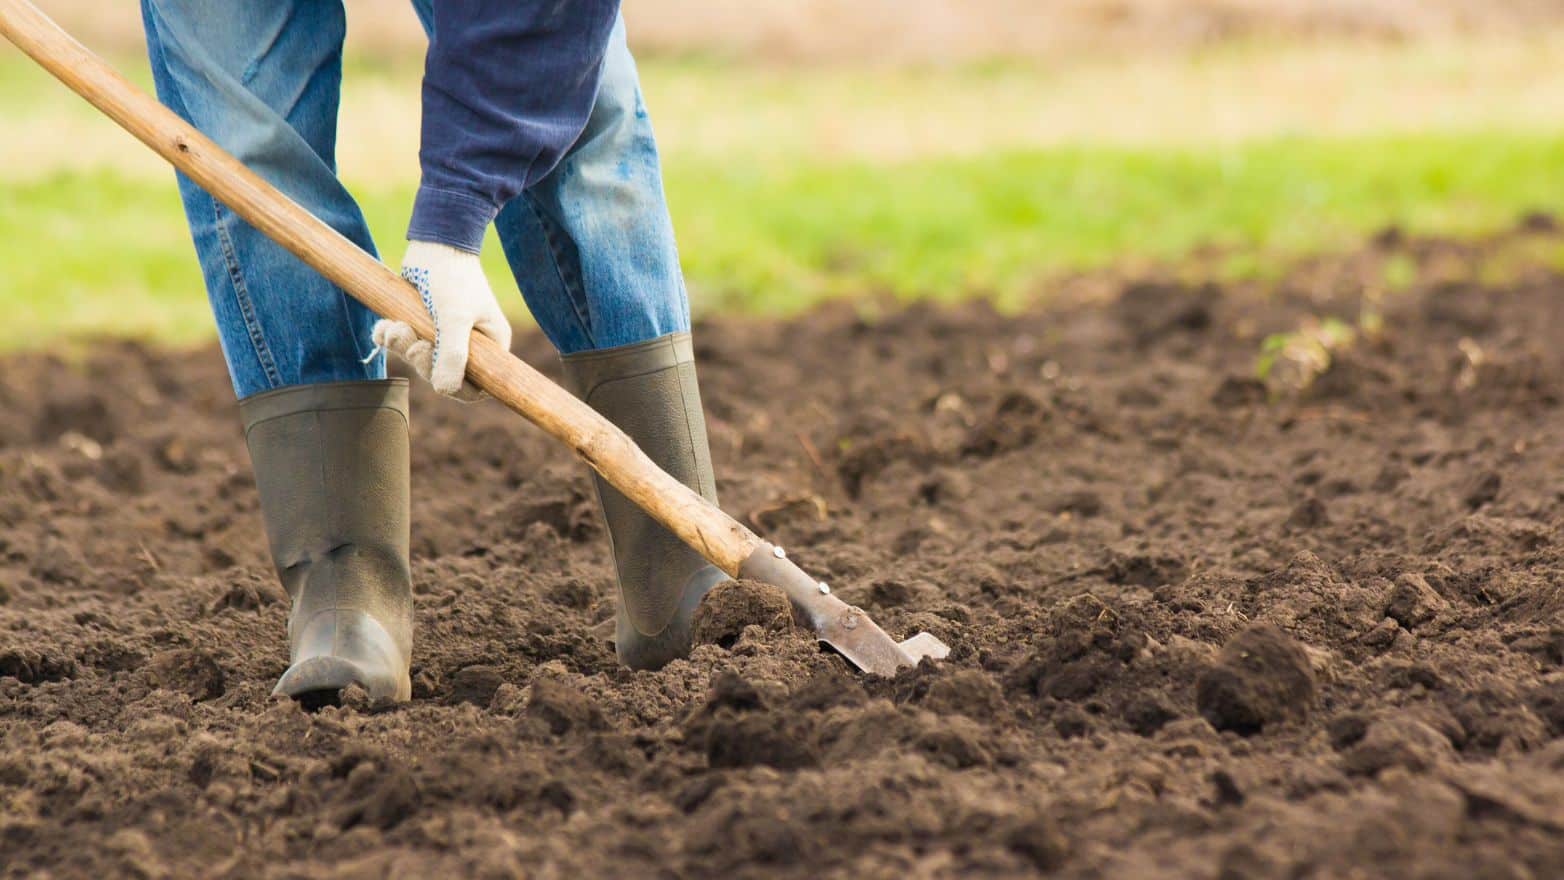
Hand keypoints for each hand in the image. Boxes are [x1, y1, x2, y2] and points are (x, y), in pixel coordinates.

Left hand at [372, 240, 512, 401]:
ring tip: (394, 326)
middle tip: (410, 338)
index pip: (477, 386)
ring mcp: (444, 334)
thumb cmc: (452, 276)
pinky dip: (390, 337)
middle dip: (420, 360)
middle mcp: (470, 343)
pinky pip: (404, 344)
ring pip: (419, 359)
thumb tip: (446, 390)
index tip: (434, 368)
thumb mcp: (454, 317)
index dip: (454, 385)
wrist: (433, 241)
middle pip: (442, 374)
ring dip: (401, 346)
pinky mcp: (422, 323)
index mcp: (490, 345)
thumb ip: (452, 354)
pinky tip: (384, 325)